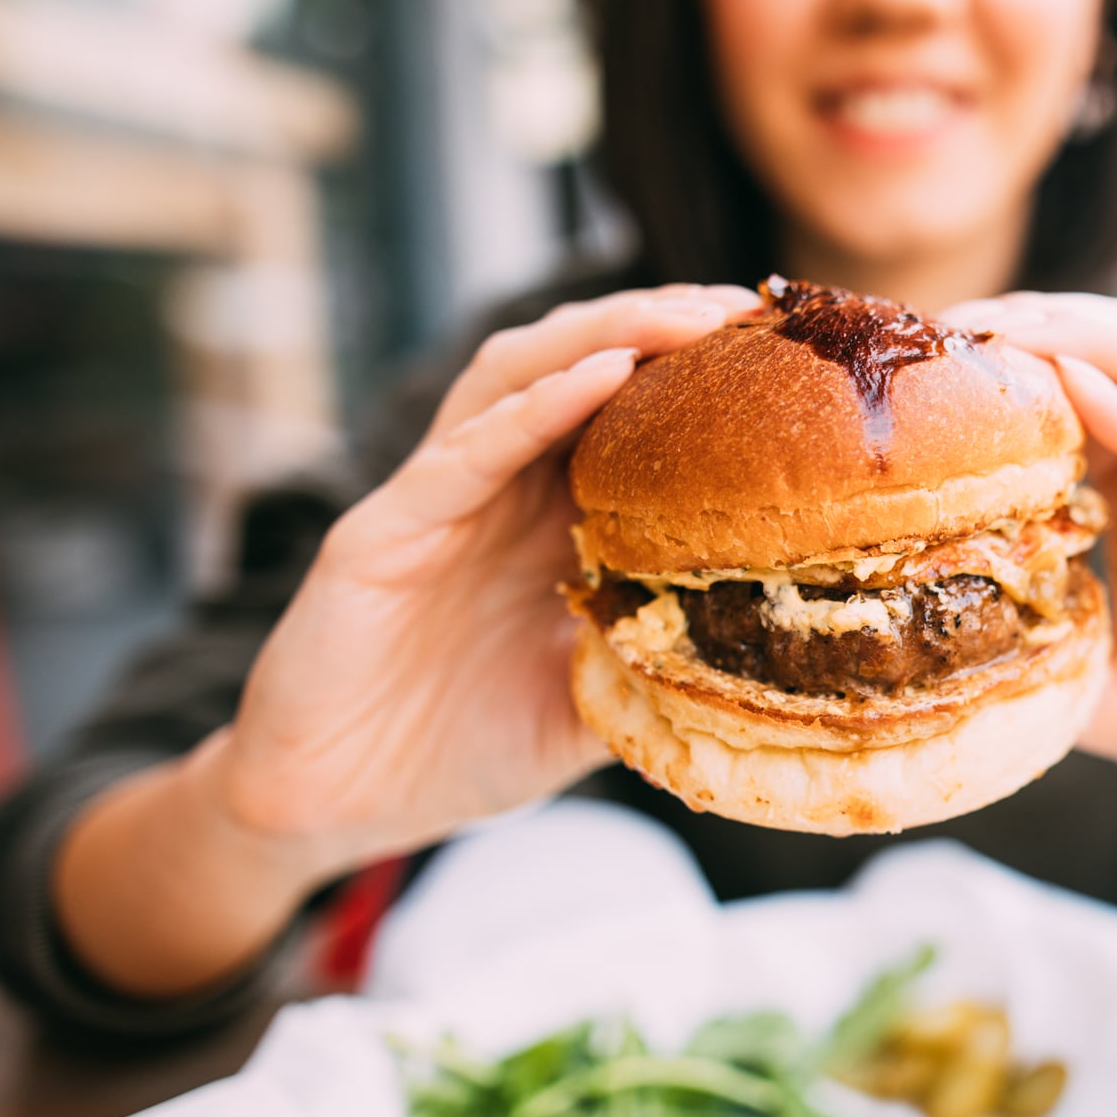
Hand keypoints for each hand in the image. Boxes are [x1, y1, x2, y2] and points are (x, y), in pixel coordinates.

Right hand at [216, 284, 760, 874]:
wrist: (334, 809)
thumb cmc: (456, 752)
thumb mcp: (587, 707)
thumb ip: (655, 668)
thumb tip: (766, 663)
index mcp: (547, 523)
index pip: (627, 418)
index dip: (697, 378)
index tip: (782, 357)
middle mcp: (495, 492)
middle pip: (578, 368)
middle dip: (659, 327)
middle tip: (745, 307)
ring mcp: (436, 502)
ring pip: (518, 379)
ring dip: (602, 336)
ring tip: (683, 316)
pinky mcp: (382, 531)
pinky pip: (463, 453)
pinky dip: (532, 408)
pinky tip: (598, 376)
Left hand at [942, 292, 1116, 864]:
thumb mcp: (1113, 700)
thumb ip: (1045, 664)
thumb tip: (935, 664)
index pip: (1085, 396)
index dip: (1008, 369)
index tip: (919, 365)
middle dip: (1041, 324)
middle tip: (946, 329)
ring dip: (1096, 340)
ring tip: (1008, 332)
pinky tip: (1084, 394)